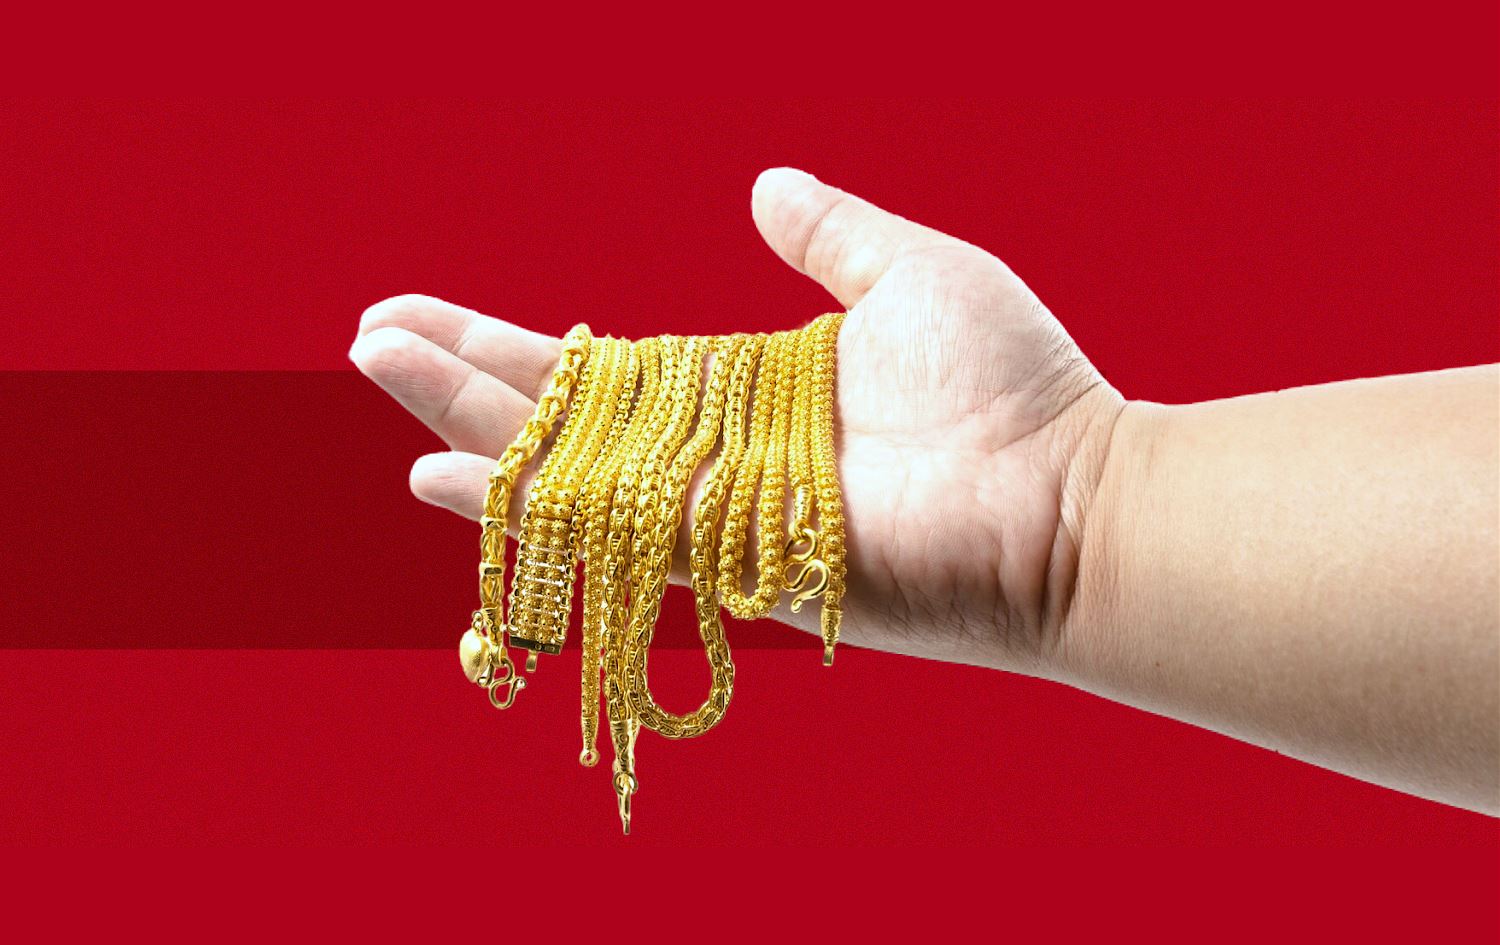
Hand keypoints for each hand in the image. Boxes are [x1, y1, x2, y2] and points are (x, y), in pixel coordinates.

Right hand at [350, 168, 1122, 673]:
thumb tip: (766, 186)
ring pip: (558, 467)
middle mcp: (712, 460)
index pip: (601, 372)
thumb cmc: (1010, 391)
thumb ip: (831, 237)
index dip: (513, 345)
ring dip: (460, 420)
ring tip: (375, 371)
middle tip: (368, 340)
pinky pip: (600, 526)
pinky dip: (515, 502)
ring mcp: (713, 513)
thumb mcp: (910, 276)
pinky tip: (436, 472)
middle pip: (558, 419)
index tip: (431, 313)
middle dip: (462, 378)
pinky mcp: (725, 556)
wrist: (1067, 492)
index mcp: (743, 397)